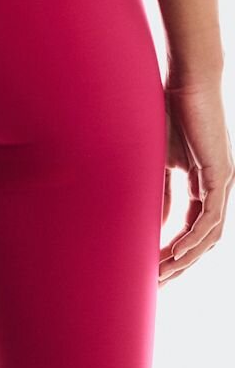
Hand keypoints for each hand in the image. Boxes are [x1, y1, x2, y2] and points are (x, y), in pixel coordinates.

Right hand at [159, 76, 233, 286]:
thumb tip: (145, 221)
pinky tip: (175, 253)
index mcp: (199, 183)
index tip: (150, 269)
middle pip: (200, 239)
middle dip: (179, 264)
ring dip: (185, 258)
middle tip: (156, 284)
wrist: (187, 83)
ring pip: (208, 235)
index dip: (171, 251)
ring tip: (162, 275)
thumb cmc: (167, 112)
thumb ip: (155, 188)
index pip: (188, 228)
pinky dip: (193, 239)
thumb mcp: (156, 160)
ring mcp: (220, 183)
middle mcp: (215, 188)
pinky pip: (209, 218)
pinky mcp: (220, 176)